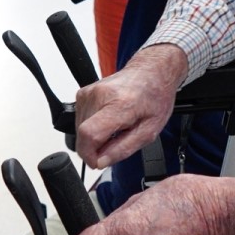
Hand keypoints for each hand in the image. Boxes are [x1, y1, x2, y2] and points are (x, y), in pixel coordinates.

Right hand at [75, 44, 187, 168]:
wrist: (152, 72)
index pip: (89, 134)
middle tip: (117, 140)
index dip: (89, 155)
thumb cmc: (154, 97)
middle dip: (96, 147)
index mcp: (120, 104)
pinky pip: (80, 119)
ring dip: (95, 136)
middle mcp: (100, 95)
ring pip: (79, 129)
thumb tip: (101, 162)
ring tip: (116, 127)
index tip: (98, 162)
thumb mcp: (149, 131)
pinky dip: (92, 125)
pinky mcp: (83, 93)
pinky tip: (109, 119)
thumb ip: (123, 149)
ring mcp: (89, 92)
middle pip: (82, 134)